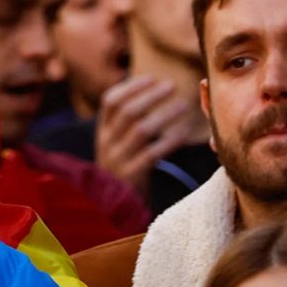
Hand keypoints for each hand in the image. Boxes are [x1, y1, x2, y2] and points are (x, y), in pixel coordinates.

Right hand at [94, 75, 206, 190]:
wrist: (113, 208)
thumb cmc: (123, 170)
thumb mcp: (116, 146)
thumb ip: (124, 125)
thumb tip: (147, 92)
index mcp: (102, 132)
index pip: (110, 101)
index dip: (131, 87)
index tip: (151, 78)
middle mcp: (106, 143)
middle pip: (127, 112)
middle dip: (150, 96)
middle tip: (171, 86)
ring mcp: (118, 159)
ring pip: (141, 130)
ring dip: (164, 115)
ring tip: (183, 105)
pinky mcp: (132, 176)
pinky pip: (152, 154)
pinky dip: (169, 141)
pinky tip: (184, 133)